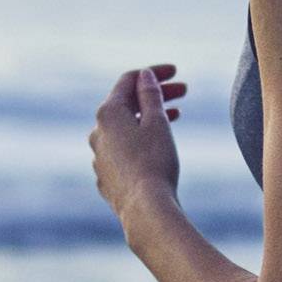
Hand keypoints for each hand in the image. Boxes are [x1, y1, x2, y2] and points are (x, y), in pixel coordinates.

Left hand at [90, 63, 187, 217]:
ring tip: (174, 116)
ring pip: (124, 128)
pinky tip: (157, 146)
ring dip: (148, 117)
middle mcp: (98, 132)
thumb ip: (150, 95)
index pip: (129, 81)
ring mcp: (100, 156)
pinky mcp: (107, 176)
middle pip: (126, 104)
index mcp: (108, 114)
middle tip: (183, 91)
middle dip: (154, 95)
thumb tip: (144, 76)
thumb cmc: (154, 163)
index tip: (176, 73)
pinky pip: (122, 150)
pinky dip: (139, 140)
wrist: (145, 209)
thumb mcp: (157, 123)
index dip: (153, 72)